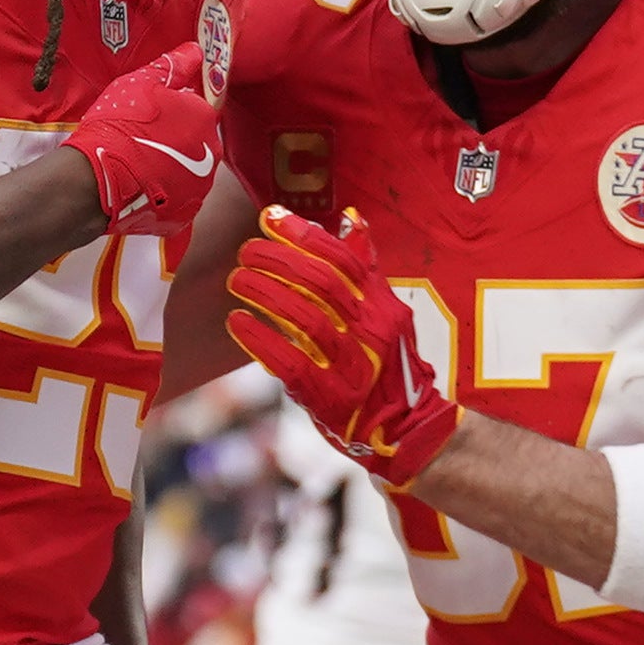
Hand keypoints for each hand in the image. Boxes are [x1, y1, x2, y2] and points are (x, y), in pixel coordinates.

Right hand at [62, 53, 225, 242]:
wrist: (95, 180)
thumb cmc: (118, 125)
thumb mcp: (140, 83)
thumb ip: (172, 66)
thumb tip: (196, 49)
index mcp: (205, 118)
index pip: (196, 110)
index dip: (170, 113)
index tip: (147, 118)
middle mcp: (211, 154)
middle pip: (196, 144)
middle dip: (174, 142)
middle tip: (140, 143)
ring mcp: (198, 190)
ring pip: (187, 175)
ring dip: (168, 171)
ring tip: (136, 168)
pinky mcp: (182, 217)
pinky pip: (175, 203)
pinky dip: (160, 198)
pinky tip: (138, 190)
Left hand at [221, 207, 460, 486]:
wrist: (407, 428)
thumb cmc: (390, 365)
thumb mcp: (388, 312)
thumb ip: (367, 269)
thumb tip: (350, 219)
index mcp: (383, 307)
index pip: (344, 260)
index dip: (305, 235)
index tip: (271, 217)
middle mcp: (371, 332)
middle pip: (321, 284)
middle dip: (279, 261)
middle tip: (246, 250)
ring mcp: (352, 366)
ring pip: (304, 319)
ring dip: (265, 294)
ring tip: (237, 279)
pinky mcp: (329, 398)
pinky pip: (289, 363)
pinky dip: (260, 340)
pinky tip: (236, 322)